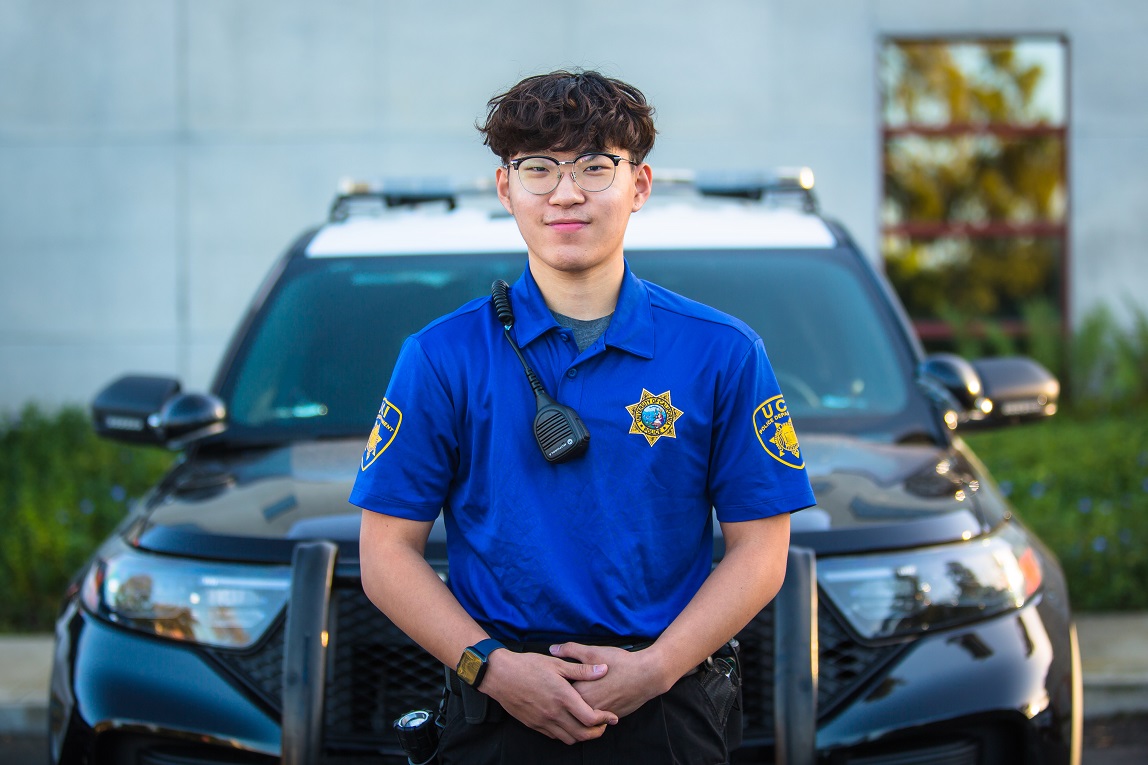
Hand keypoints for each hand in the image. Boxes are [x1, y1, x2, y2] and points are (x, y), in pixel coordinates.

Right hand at [478, 649, 618, 743]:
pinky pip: (554, 736)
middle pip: (582, 734)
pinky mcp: (533, 725)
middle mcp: (554, 713)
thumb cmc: (528, 666)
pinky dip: (565, 734)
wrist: (500, 675)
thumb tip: (604, 669)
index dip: (605, 720)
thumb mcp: (556, 663)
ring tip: (587, 725)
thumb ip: (581, 669)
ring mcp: (543, 721)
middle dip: (597, 732)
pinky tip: (568, 723)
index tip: (612, 716)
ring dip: (581, 735)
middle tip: (604, 724)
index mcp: (562, 697)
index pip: (590, 718)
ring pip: (568, 739)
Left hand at [550, 642, 671, 719]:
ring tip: (578, 695)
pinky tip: (593, 700)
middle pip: (568, 707)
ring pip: (581, 716)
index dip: (555, 686)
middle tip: (563, 689)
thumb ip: (571, 651)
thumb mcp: (594, 652)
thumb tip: (552, 649)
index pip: (558, 694)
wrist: (647, 676)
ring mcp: (600, 715)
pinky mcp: (610, 718)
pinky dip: (591, 713)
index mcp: (579, 692)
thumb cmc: (620, 663)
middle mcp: (587, 707)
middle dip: (564, 699)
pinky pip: (595, 720)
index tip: (555, 680)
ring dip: (577, 708)